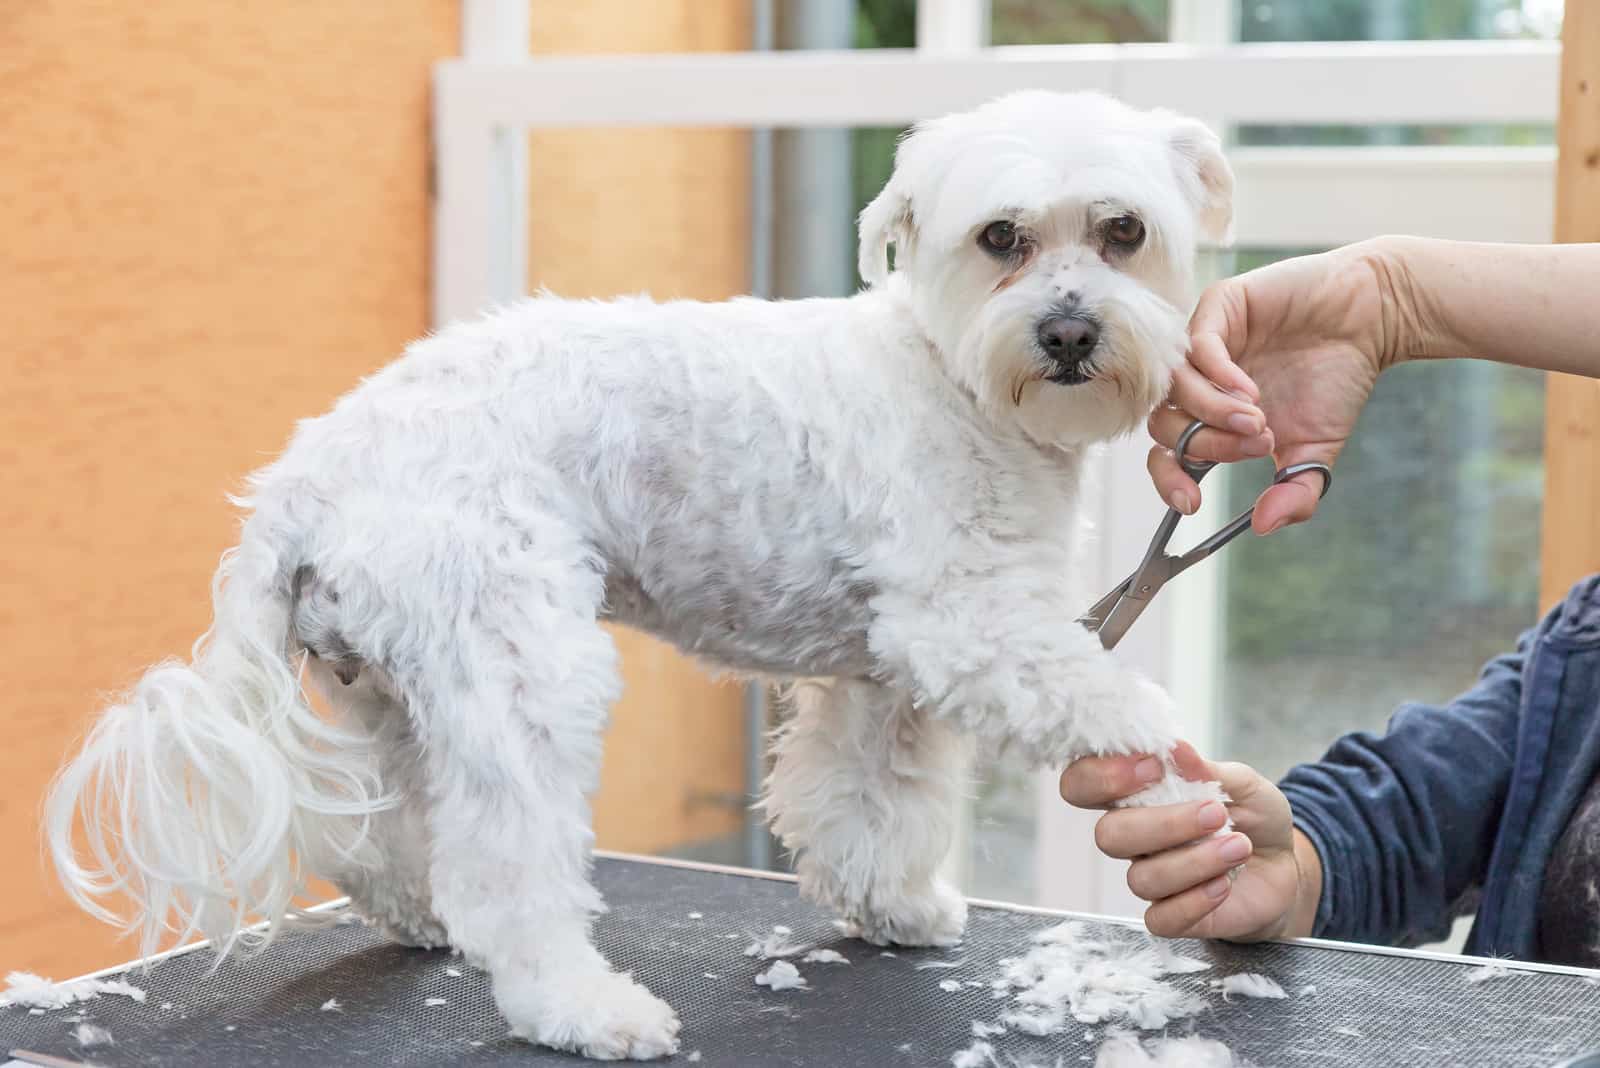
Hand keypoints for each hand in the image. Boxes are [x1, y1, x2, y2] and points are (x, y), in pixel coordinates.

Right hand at [1059, 741, 1319, 940]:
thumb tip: (1178, 749)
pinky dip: (1195, 901)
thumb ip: (1208, 769)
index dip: (1101, 776)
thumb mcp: (1242, 784)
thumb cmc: (1252, 818)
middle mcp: (1133, 838)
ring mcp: (1150, 879)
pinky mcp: (1171, 917)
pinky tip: (1224, 885)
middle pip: (1107, 836)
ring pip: (1141, 879)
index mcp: (1135, 797)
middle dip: (1164, 824)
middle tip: (1216, 814)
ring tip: (1239, 846)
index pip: (1082, 784)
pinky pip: (1161, 919)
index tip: (1153, 766)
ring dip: (1195, 862)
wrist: (1284, 867)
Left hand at [1150, 241, 1398, 532]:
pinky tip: (1251, 391)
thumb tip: (1264, 525)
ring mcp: (1203, 345)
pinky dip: (1218, 378)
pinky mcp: (1217, 309)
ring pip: (1174, 390)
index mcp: (1211, 418)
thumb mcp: (1315, 450)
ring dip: (1212, 414)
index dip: (1169, 480)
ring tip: (1258, 419)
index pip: (1165, 454)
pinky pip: (1196, 348)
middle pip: (1165, 426)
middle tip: (1257, 442)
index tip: (1192, 504)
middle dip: (1208, 445)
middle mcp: (1199, 383)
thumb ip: (1294, 493)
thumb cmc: (1337, 379)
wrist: (1371, 318)